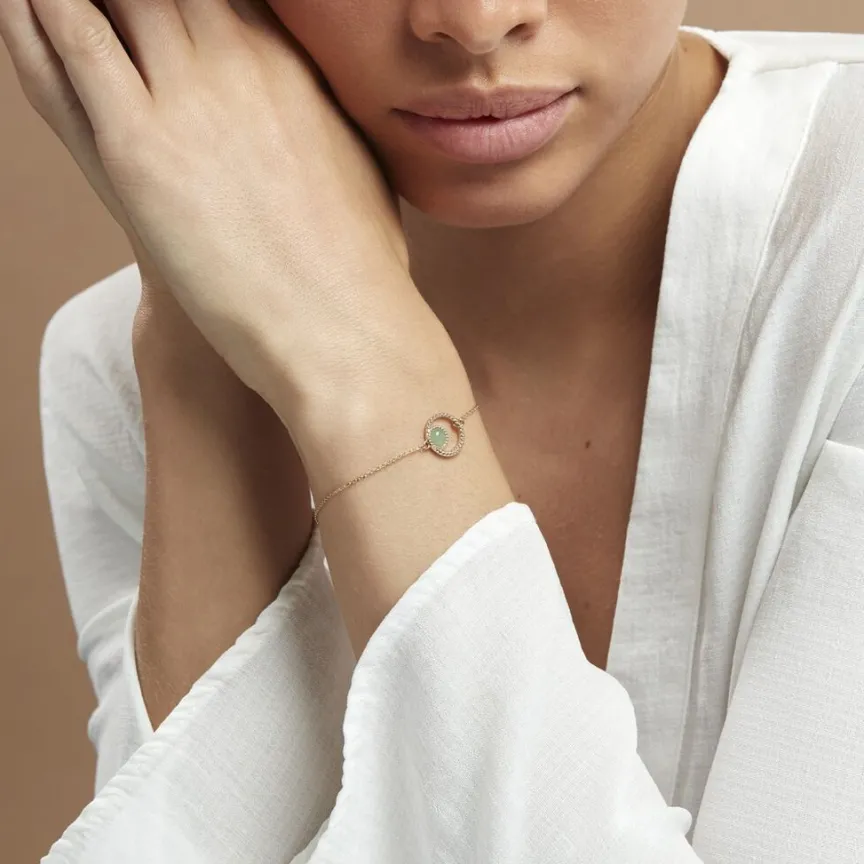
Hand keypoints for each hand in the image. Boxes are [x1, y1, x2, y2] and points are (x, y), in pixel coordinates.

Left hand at [1, 0, 423, 414]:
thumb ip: (328, 116)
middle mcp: (237, 59)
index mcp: (293, 62)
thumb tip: (327, 104)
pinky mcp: (136, 146)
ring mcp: (185, 98)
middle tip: (120, 16)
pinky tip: (27, 6)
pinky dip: (41, 16)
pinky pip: (72, 45)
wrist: (339, 325)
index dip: (190, 1)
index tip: (172, 14)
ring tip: (61, 4)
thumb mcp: (362, 166)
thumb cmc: (359, 265)